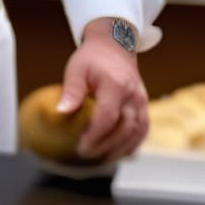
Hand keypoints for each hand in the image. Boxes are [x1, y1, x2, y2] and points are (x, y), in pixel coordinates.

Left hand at [57, 18, 148, 161]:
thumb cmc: (92, 58)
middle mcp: (133, 95)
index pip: (108, 117)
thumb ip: (71, 91)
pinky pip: (143, 129)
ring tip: (101, 158)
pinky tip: (120, 153)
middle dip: (105, 145)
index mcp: (116, 85)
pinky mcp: (144, 105)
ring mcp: (141, 101)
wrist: (116, 45)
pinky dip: (133, 143)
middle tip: (85, 154)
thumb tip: (61, 112)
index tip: (81, 147)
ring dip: (120, 149)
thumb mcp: (76, 69)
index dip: (95, 136)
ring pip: (137, 131)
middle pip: (124, 128)